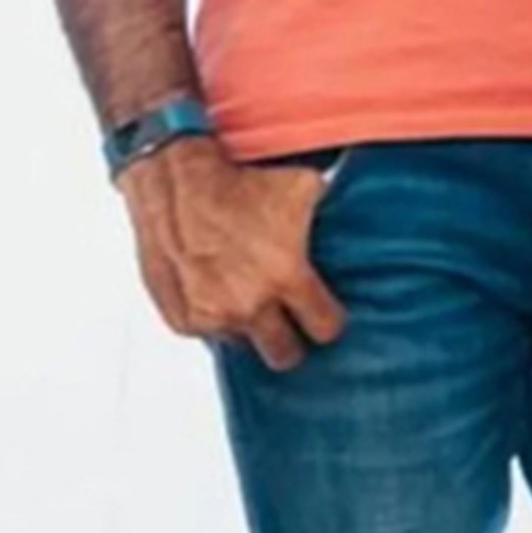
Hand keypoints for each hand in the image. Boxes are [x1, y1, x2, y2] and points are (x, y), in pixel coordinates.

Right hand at [119, 137, 345, 371]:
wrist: (177, 177)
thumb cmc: (240, 180)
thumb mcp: (305, 188)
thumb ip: (329, 218)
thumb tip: (355, 219)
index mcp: (285, 277)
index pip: (324, 328)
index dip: (330, 323)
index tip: (328, 316)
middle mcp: (247, 304)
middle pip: (283, 355)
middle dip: (292, 342)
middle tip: (293, 325)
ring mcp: (210, 315)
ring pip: (242, 343)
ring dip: (249, 327)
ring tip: (252, 300)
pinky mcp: (179, 316)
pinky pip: (206, 332)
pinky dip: (215, 318)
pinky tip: (221, 294)